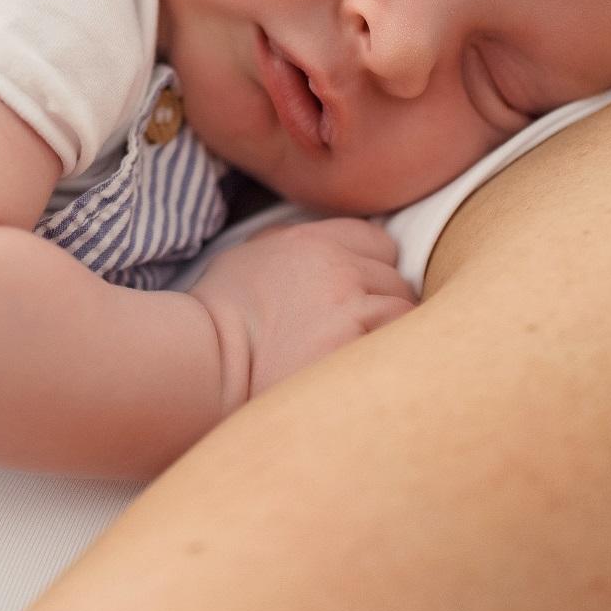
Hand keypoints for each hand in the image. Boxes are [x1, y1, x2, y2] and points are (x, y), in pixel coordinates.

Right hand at [185, 217, 415, 408]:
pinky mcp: (357, 341)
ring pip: (404, 309)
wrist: (206, 360)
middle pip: (396, 278)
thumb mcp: (245, 258)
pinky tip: (367, 371)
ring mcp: (349, 302)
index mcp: (309, 240)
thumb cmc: (216, 317)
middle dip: (384, 304)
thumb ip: (286, 245)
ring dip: (391, 333)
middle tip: (362, 334)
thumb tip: (313, 249)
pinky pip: (400, 342)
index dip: (376, 270)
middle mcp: (335, 264)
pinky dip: (390, 356)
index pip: (378, 241)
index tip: (364, 295)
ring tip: (364, 356)